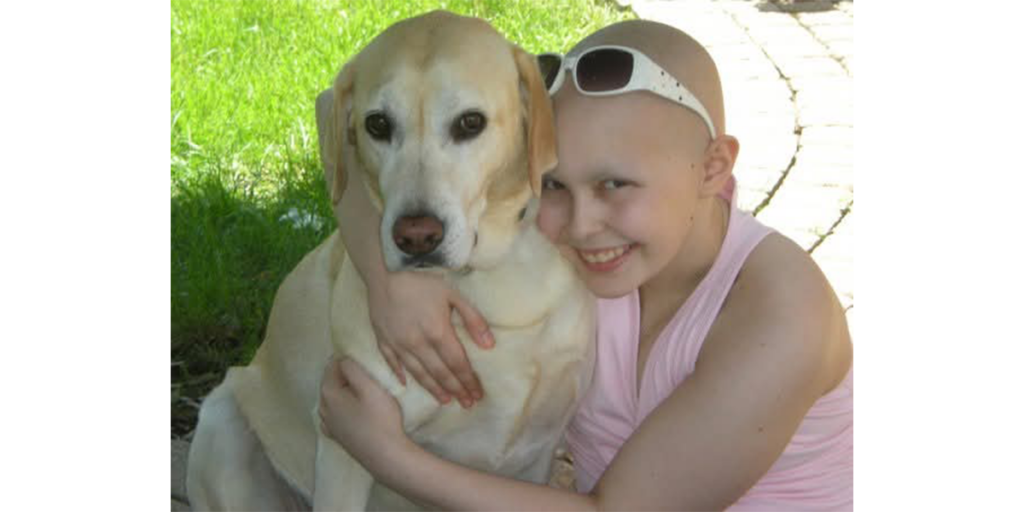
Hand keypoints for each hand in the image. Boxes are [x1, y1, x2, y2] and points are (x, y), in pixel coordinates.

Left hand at [318, 357, 412, 474]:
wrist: (385, 456)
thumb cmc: (380, 419)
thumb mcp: (369, 387)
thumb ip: (353, 369)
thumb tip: (342, 359)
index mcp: (329, 393)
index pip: (333, 365)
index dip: (348, 359)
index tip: (364, 360)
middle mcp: (323, 407)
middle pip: (330, 381)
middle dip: (344, 374)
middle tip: (366, 373)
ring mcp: (328, 424)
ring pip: (331, 398)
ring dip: (343, 391)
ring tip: (362, 390)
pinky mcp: (337, 436)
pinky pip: (334, 415)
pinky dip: (341, 408)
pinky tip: (351, 410)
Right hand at [368, 271, 492, 407]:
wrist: (384, 270)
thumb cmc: (421, 280)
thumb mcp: (453, 294)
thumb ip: (472, 319)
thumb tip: (489, 345)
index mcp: (438, 332)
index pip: (457, 363)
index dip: (468, 380)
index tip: (477, 394)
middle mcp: (418, 344)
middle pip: (440, 373)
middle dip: (456, 389)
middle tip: (467, 403)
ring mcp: (398, 345)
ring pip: (418, 373)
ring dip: (434, 388)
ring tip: (445, 401)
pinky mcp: (383, 341)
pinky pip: (393, 363)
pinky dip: (401, 375)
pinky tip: (407, 385)